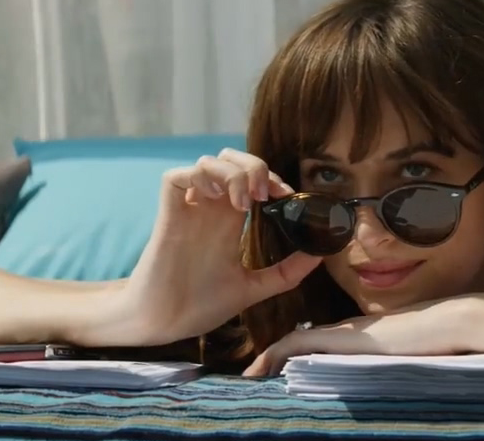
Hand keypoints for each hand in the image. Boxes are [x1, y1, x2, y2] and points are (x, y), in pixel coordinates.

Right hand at [113, 148, 323, 345]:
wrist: (163, 323)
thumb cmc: (199, 304)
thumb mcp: (253, 288)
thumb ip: (286, 273)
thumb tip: (320, 255)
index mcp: (228, 222)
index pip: (250, 180)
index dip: (271, 178)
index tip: (286, 195)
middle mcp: (209, 209)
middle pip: (229, 160)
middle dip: (252, 166)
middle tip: (264, 194)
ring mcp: (188, 209)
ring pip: (207, 162)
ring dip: (231, 174)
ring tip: (244, 203)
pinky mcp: (168, 214)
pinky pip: (176, 176)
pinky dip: (198, 177)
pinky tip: (213, 198)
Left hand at [242, 297, 474, 376]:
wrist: (443, 325)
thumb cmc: (431, 345)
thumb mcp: (400, 361)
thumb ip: (383, 368)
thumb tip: (377, 389)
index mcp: (355, 338)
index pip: (314, 347)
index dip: (290, 359)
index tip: (272, 376)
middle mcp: (342, 332)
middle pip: (297, 344)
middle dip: (272, 362)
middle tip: (250, 380)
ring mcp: (339, 332)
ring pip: (291, 343)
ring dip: (268, 360)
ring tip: (248, 379)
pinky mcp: (339, 336)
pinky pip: (297, 343)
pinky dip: (275, 355)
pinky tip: (260, 370)